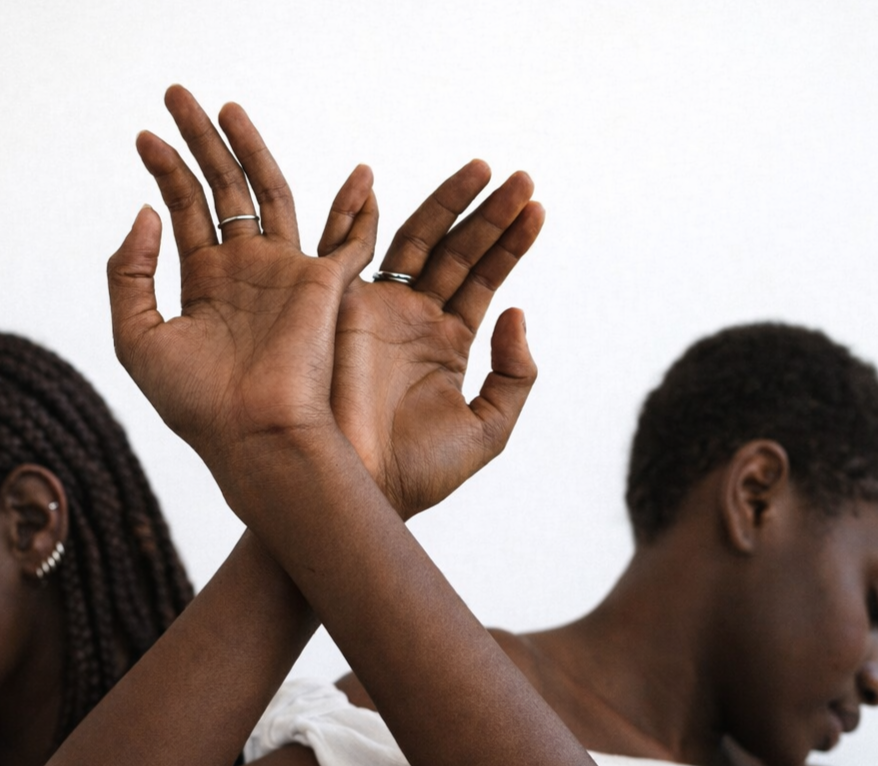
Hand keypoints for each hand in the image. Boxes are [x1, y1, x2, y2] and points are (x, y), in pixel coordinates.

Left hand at [107, 86, 377, 484]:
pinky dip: (359, 208)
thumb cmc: (196, 403)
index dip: (166, 171)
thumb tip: (146, 212)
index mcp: (205, 285)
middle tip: (176, 94)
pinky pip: (348, 237)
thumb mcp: (137, 338)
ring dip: (249, 149)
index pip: (184, 210)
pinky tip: (362, 174)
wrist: (254, 435)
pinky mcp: (325, 283)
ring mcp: (286, 273)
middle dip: (200, 141)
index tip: (143, 136)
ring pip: (270, 193)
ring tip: (225, 107)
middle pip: (222, 189)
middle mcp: (245, 272)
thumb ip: (129, 274)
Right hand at [321, 160, 543, 517]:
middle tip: (521, 176)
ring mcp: (378, 308)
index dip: (511, 243)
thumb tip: (518, 315)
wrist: (359, 489)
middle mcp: (414, 317)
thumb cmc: (419, 471)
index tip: (539, 208)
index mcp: (447, 342)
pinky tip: (372, 179)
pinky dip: (354, 212)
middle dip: (490, 213)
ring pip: (417, 240)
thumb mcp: (488, 429)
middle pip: (457, 250)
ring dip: (448, 202)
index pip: (484, 278)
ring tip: (484, 169)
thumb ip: (512, 376)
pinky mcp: (342, 307)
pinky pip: (348, 248)